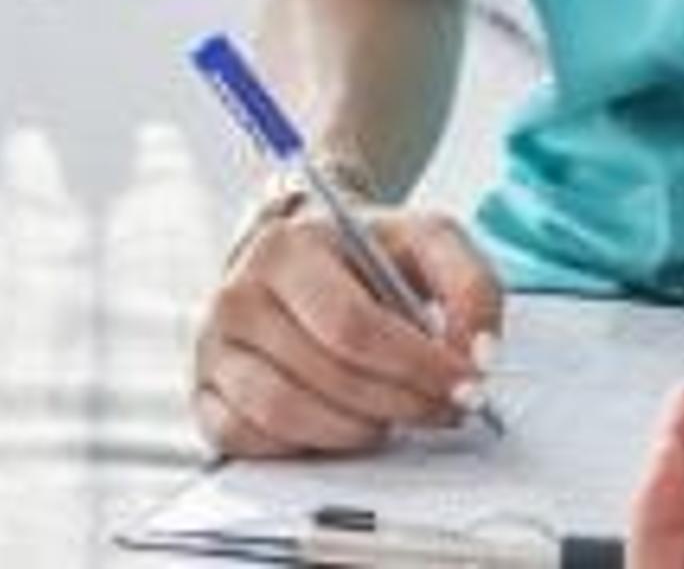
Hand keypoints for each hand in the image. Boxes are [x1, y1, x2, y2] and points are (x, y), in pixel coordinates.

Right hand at [190, 195, 504, 456]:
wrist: (306, 247)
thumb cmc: (365, 249)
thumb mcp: (428, 239)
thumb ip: (471, 286)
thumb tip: (478, 354)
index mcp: (285, 246)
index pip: (354, 326)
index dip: (417, 366)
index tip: (464, 384)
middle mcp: (237, 294)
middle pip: (328, 375)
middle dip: (402, 402)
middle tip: (446, 408)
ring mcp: (213, 348)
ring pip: (287, 415)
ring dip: (358, 430)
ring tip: (396, 415)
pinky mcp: (204, 393)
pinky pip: (248, 442)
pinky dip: (305, 445)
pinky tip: (342, 424)